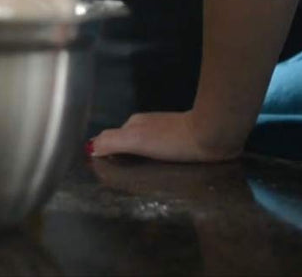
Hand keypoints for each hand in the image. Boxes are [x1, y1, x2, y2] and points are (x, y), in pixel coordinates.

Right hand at [89, 111, 243, 162]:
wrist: (211, 135)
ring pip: (143, 146)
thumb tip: (89, 149)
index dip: (106, 152)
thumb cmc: (172, 140)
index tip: (103, 171)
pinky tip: (160, 170)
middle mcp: (147, 125)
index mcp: (134, 123)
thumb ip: (112, 142)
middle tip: (119, 178)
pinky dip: (155, 159)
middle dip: (120, 156)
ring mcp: (165, 131)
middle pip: (126, 141)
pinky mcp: (182, 141)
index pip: (111, 138)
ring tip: (138, 177)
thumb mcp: (136, 140)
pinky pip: (160, 151)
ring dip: (138, 159)